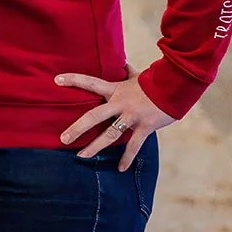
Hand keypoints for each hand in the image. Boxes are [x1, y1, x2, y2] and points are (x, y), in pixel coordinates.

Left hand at [55, 71, 175, 171]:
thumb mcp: (137, 76)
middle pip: (94, 116)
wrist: (174, 86)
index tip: (56, 80)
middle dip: (78, 128)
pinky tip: (120, 169)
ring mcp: (131, 116)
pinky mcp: (144, 127)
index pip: (90, 82)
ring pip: (110, 134)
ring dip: (95, 147)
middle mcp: (120, 103)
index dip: (73, 80)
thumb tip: (123, 63)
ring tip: (81, 157)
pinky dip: (127, 158)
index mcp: (115, 89)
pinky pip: (133, 146)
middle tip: (63, 138)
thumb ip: (127, 72)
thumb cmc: (154, 81)